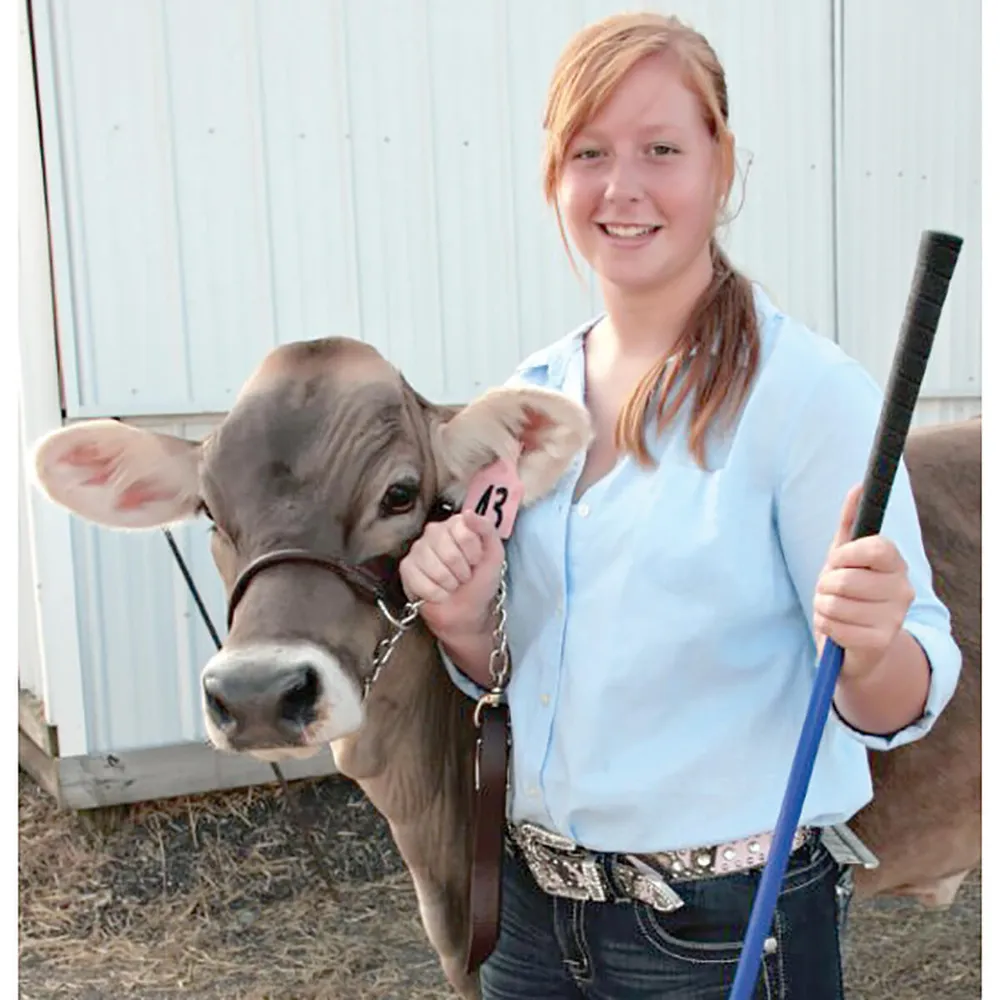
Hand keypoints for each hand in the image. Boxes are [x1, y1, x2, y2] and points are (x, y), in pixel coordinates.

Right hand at [399, 511, 505, 639]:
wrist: (467, 610)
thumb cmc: (479, 581)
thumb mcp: (494, 553)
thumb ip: (486, 529)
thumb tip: (468, 513)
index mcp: (456, 524)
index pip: (464, 533)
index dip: (473, 553)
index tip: (476, 561)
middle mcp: (434, 532)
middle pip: (450, 553)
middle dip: (462, 572)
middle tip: (463, 576)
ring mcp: (418, 549)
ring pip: (435, 569)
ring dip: (449, 584)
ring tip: (452, 584)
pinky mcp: (406, 568)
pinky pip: (420, 581)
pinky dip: (435, 593)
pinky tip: (439, 592)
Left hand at [813, 484, 915, 679]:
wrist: (857, 642)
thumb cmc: (848, 591)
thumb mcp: (845, 556)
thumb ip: (850, 521)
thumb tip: (858, 486)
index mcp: (895, 563)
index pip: (876, 548)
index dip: (846, 554)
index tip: (837, 561)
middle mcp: (903, 589)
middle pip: (845, 580)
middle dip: (825, 585)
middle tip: (830, 590)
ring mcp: (894, 618)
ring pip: (834, 604)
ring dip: (822, 606)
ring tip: (832, 608)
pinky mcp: (879, 642)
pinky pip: (832, 626)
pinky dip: (824, 625)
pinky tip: (836, 627)